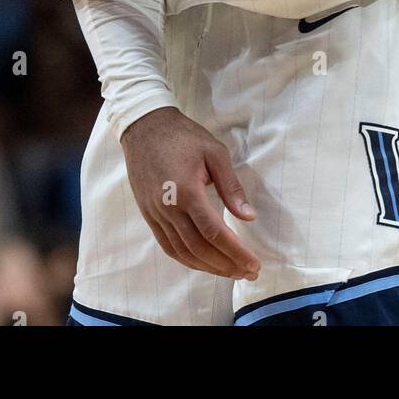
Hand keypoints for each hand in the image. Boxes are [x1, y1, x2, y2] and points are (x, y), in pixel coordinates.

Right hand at [121, 106, 259, 280]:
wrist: (145, 126)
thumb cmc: (183, 135)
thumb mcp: (214, 152)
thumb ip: (231, 187)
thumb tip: (248, 216)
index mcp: (187, 191)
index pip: (215, 233)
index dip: (236, 252)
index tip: (254, 264)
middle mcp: (168, 208)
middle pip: (200, 248)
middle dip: (226, 265)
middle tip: (247, 272)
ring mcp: (155, 213)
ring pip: (183, 252)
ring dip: (208, 267)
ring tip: (230, 271)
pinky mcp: (148, 214)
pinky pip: (167, 245)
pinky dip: (187, 259)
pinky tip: (203, 263)